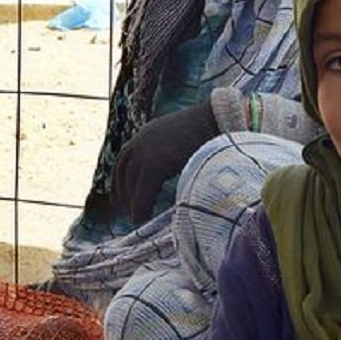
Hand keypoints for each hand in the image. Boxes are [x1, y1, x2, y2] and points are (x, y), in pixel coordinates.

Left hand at [111, 102, 217, 223]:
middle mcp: (143, 139)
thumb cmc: (213, 131)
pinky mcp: (155, 163)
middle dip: (121, 191)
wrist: (221, 120)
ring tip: (135, 219)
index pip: (125, 158)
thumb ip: (173, 154)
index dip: (119, 178)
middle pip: (123, 169)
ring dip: (131, 201)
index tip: (118, 196)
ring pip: (131, 181)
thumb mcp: (184, 141)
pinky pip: (143, 191)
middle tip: (125, 211)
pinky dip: (141, 206)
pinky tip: (141, 219)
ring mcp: (147, 150)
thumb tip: (174, 171)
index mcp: (149, 133)